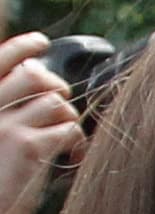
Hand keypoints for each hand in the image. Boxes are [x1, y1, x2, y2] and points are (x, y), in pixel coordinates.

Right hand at [0, 38, 79, 213]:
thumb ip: (10, 123)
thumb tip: (40, 109)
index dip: (21, 48)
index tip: (39, 43)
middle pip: (34, 75)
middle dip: (57, 88)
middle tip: (64, 113)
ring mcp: (6, 125)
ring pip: (56, 102)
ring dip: (70, 121)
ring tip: (69, 144)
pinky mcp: (27, 146)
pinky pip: (67, 129)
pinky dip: (78, 143)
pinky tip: (74, 158)